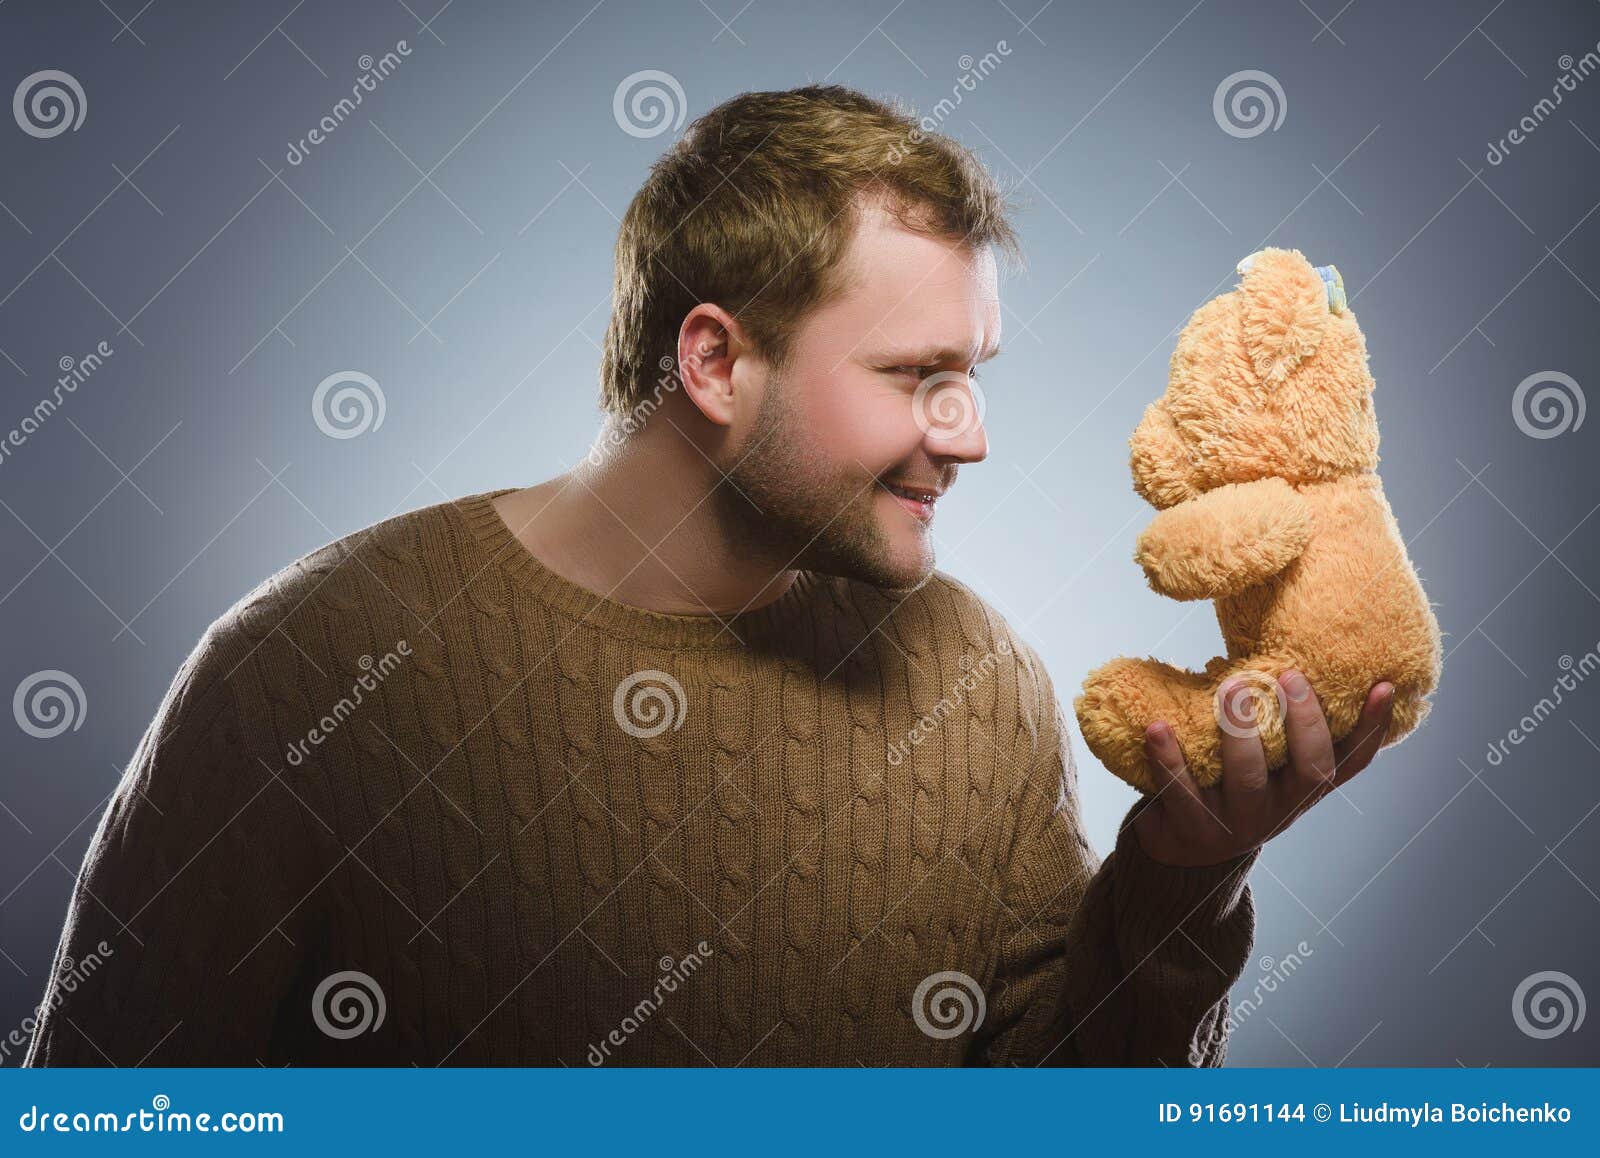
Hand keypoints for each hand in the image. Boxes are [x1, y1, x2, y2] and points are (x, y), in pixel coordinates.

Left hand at [1132, 672, 1394, 867]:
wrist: (1181, 848)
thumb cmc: (1227, 783)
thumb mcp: (1263, 759)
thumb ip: (1275, 721)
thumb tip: (1281, 644)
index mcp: (1303, 786)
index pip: (1352, 760)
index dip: (1373, 727)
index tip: (1383, 685)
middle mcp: (1282, 807)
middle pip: (1311, 770)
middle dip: (1304, 722)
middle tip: (1290, 675)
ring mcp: (1239, 822)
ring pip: (1249, 780)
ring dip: (1240, 731)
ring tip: (1230, 686)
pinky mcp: (1193, 830)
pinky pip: (1182, 792)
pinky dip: (1168, 758)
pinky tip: (1157, 727)